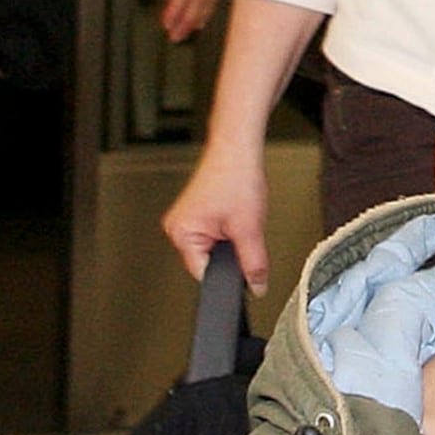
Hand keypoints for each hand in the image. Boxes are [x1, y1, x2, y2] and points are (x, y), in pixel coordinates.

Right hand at [163, 129, 271, 289]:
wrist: (236, 149)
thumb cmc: (235, 177)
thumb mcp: (249, 228)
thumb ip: (253, 263)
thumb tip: (256, 286)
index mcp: (182, 235)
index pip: (204, 275)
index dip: (228, 276)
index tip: (243, 270)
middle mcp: (177, 228)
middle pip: (208, 263)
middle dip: (230, 256)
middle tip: (242, 232)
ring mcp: (185, 220)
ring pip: (212, 249)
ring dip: (229, 242)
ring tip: (238, 218)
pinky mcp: (195, 213)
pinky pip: (212, 235)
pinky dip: (227, 231)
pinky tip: (234, 214)